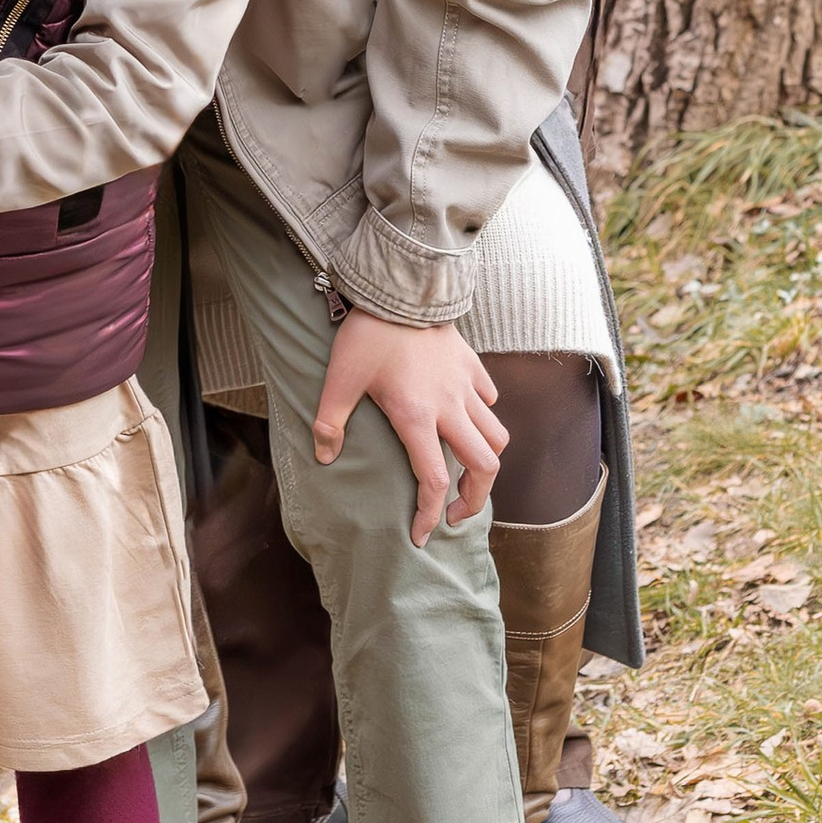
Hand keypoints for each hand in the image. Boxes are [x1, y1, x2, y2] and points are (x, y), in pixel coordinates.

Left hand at [311, 310, 508, 548]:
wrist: (397, 287)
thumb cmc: (367, 335)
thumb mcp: (339, 380)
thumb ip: (330, 421)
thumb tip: (324, 456)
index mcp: (417, 417)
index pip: (434, 480)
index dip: (429, 514)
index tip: (420, 534)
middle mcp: (450, 408)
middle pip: (485, 466)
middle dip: (474, 499)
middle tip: (455, 514)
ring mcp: (466, 386)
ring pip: (497, 435)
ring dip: (487, 462)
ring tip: (469, 473)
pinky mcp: (472, 365)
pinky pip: (490, 400)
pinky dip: (485, 417)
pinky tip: (468, 419)